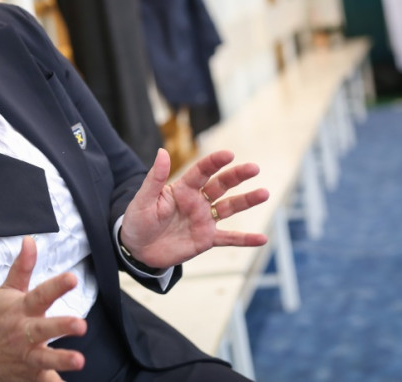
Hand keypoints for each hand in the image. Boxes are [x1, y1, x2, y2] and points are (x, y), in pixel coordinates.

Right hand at [0, 236, 86, 381]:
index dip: (56, 286)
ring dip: (61, 360)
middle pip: (43, 329)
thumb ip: (22, 267)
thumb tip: (30, 240)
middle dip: (61, 326)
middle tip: (81, 324)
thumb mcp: (6, 291)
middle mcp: (24, 333)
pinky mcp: (31, 375)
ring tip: (80, 361)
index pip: (40, 294)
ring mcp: (27, 356)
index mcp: (21, 310)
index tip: (72, 278)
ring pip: (45, 359)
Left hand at [120, 148, 268, 268]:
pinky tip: (262, 239)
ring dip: (246, 201)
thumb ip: (155, 178)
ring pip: (229, 207)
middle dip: (237, 176)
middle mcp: (196, 201)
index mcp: (182, 189)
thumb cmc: (137, 221)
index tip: (229, 154)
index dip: (214, 162)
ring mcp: (203, 220)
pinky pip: (228, 238)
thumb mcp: (143, 200)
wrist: (137, 249)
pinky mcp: (206, 239)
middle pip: (220, 185)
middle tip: (254, 168)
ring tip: (264, 193)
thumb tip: (162, 151)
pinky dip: (245, 239)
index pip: (201, 172)